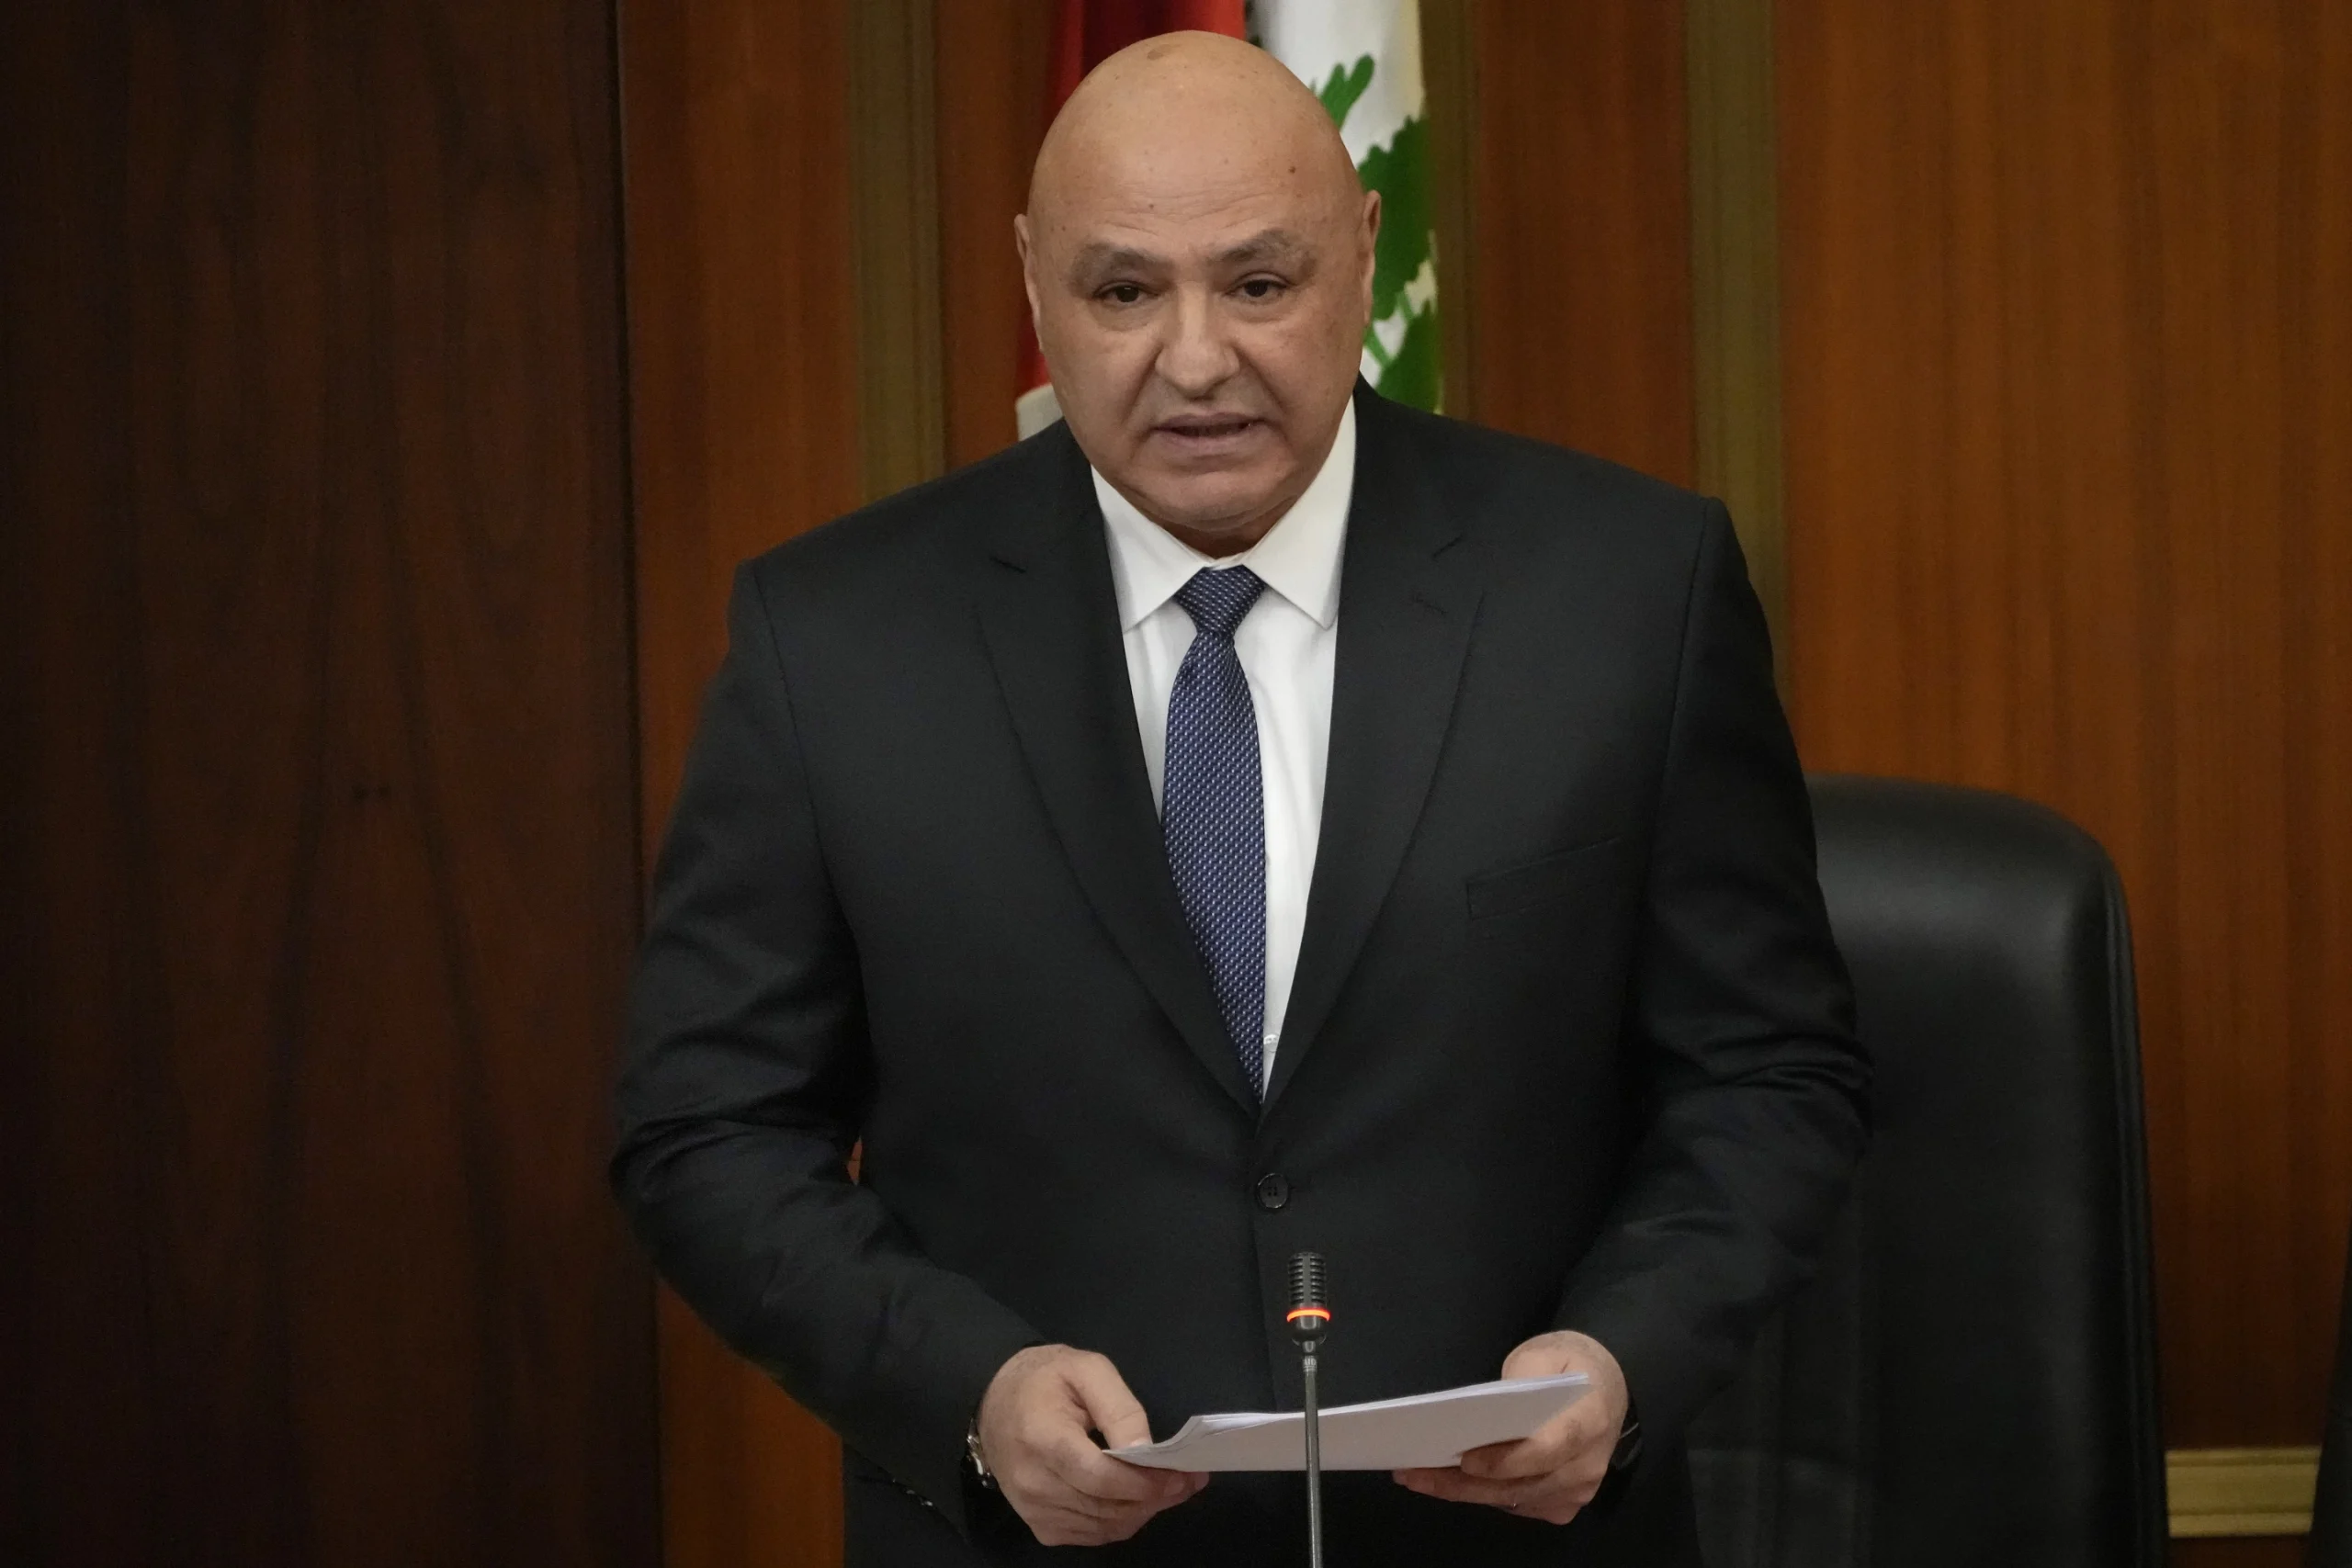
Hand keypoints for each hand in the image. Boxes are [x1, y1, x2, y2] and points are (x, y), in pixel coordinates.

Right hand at [975, 1344, 1207, 1546]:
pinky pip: (1092, 1535)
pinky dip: (1120, 1521)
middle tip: (1189, 1480)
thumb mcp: (1087, 1369)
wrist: (992, 1400)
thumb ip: (1120, 1409)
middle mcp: (1034, 1483)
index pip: (1100, 1478)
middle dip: (1155, 1497)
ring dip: (1143, 1511)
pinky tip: (1135, 1498)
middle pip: (1107, 1507)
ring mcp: (1034, 1510)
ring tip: (1169, 1488)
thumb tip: (1146, 1451)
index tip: (1181, 1475)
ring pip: (1104, 1527)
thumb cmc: (1044, 1378)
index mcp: (1043, 1439)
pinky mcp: (1039, 1525)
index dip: (1144, 1483)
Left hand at [1393, 1330, 1629, 1525]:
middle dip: (1463, 1483)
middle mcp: (1586, 1466)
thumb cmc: (1570, 1365)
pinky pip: (1517, 1505)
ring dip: (1464, 1492)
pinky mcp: (1565, 1505)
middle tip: (1414, 1474)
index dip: (1506, 1461)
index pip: (1546, 1451)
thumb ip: (1518, 1381)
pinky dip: (1483, 1494)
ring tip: (1418, 1477)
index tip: (1465, 1460)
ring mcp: (1578, 1491)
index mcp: (1588, 1421)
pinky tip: (1449, 1482)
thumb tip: (1481, 1413)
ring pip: (1512, 1500)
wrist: (1608, 1388)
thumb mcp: (1542, 1355)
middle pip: (1520, 1485)